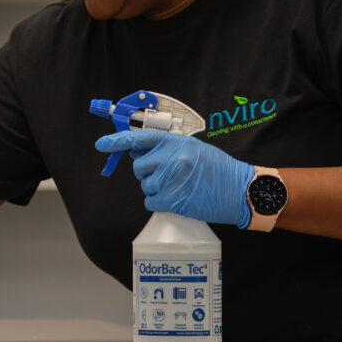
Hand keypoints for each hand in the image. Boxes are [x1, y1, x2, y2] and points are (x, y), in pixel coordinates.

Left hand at [94, 130, 255, 227]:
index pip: (140, 138)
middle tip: (167, 176)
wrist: (241, 190)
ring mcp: (171, 179)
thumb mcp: (193, 149)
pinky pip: (150, 202)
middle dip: (147, 173)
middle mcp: (172, 158)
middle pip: (138, 167)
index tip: (101, 144)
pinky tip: (178, 198)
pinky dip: (160, 203)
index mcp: (176, 142)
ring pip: (145, 186)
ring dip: (156, 189)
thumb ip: (166, 149)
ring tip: (179, 187)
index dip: (117, 141)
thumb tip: (137, 151)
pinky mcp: (173, 199)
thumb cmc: (217, 169)